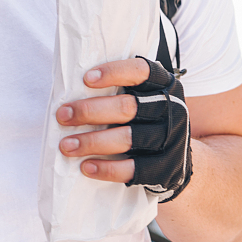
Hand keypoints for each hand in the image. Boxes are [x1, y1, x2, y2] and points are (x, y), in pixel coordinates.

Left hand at [55, 56, 194, 201]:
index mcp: (163, 84)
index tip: (85, 79)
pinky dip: (108, 169)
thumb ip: (120, 87)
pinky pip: (134, 169)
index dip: (114, 72)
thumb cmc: (147, 116)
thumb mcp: (144, 94)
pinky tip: (86, 166)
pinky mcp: (165, 167)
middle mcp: (170, 109)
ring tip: (66, 145)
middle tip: (62, 115)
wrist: (178, 153)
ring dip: (91, 142)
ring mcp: (170, 139)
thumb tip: (72, 87)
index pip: (140, 71)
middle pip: (127, 107)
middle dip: (89, 111)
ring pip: (127, 139)